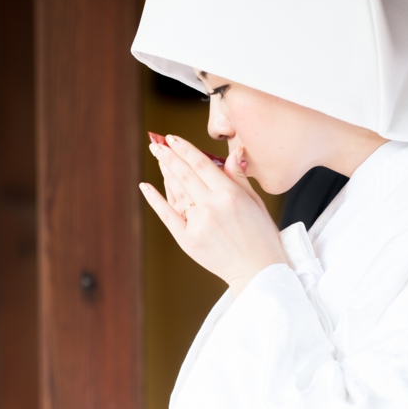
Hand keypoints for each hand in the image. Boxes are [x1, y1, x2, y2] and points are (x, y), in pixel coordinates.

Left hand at [140, 134, 286, 296]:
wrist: (258, 270)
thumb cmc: (261, 235)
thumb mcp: (255, 202)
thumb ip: (238, 177)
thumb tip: (233, 152)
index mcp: (230, 194)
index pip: (201, 163)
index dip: (184, 148)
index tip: (172, 138)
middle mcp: (211, 206)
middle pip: (184, 174)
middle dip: (168, 155)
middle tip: (156, 143)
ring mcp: (198, 224)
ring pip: (176, 191)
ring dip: (165, 172)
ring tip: (158, 158)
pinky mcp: (188, 240)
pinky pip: (167, 215)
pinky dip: (155, 199)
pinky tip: (146, 186)